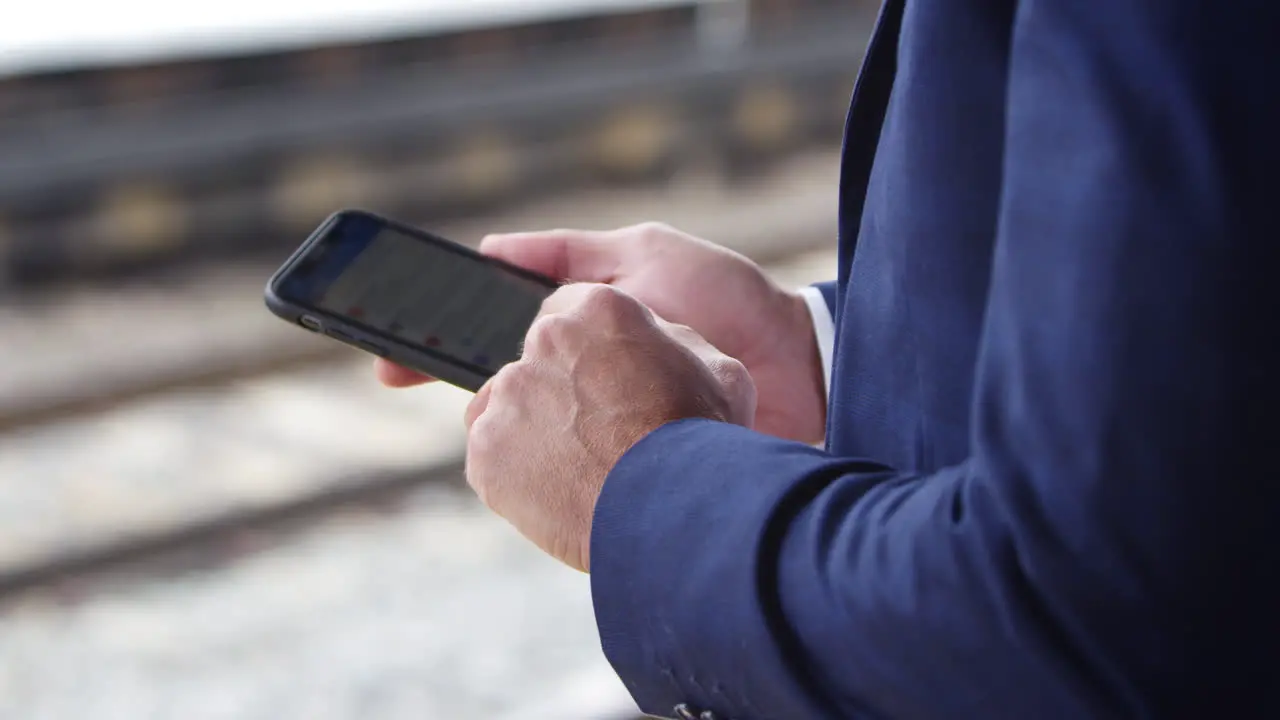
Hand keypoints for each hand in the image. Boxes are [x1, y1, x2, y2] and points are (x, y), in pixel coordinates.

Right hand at [377, 223, 825, 443]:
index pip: (495, 328)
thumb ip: (572, 254)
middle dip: (452, 378)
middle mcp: (586, 370)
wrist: (799, 369)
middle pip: (500, 379)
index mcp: (582, 320)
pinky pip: (568, 457)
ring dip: (494, 416)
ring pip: (525, 421)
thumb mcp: (645, 252)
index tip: (390, 345)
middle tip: (396, 372)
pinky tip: (519, 452)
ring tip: (469, 405)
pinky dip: (539, 456)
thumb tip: (490, 250)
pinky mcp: (626, 453)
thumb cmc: (727, 301)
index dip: (441, 334)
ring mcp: (603, 412)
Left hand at [464, 282, 755, 571]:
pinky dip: (516, 475)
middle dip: (562, 389)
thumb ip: (674, 343)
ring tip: (580, 469)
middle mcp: (544, 342)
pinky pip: (491, 457)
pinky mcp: (485, 449)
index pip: (574, 311)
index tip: (606, 379)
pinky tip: (558, 493)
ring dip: (536, 430)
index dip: (593, 348)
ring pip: (510, 408)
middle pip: (539, 359)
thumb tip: (657, 340)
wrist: (672, 512)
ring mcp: (507, 396)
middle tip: (597, 432)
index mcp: (598, 310)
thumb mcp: (717, 369)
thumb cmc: (703, 440)